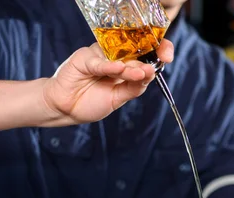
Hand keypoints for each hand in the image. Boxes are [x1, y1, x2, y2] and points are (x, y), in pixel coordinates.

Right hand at [41, 39, 173, 123]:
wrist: (66, 109)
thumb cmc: (90, 102)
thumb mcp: (118, 98)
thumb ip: (133, 88)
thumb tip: (150, 74)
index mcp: (125, 66)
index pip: (144, 55)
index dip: (157, 52)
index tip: (167, 56)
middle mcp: (114, 58)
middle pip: (134, 53)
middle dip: (147, 59)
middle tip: (153, 68)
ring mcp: (100, 56)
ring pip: (119, 57)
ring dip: (130, 66)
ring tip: (139, 73)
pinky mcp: (84, 59)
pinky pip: (99, 62)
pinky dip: (110, 66)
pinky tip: (119, 69)